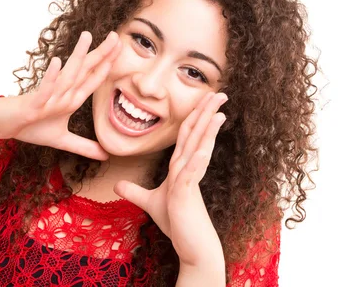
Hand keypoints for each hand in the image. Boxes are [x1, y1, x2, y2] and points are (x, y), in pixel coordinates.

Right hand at [0, 31, 120, 160]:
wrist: (0, 123)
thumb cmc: (29, 126)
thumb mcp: (61, 140)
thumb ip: (84, 146)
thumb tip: (105, 155)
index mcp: (70, 98)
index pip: (93, 79)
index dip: (107, 65)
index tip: (121, 49)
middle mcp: (62, 93)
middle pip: (84, 70)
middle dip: (101, 54)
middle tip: (116, 36)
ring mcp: (48, 96)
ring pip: (67, 75)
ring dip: (77, 56)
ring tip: (87, 37)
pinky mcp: (33, 103)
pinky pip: (44, 89)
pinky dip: (51, 77)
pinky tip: (58, 62)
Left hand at [114, 91, 227, 267]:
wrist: (193, 247)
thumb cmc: (178, 223)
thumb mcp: (150, 203)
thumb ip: (134, 191)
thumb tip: (117, 185)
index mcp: (181, 166)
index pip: (188, 134)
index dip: (195, 114)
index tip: (204, 98)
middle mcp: (188, 168)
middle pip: (197, 134)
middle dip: (207, 112)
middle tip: (220, 92)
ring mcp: (190, 180)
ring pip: (200, 148)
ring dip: (209, 129)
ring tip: (219, 110)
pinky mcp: (187, 194)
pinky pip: (193, 173)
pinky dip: (199, 159)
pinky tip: (204, 147)